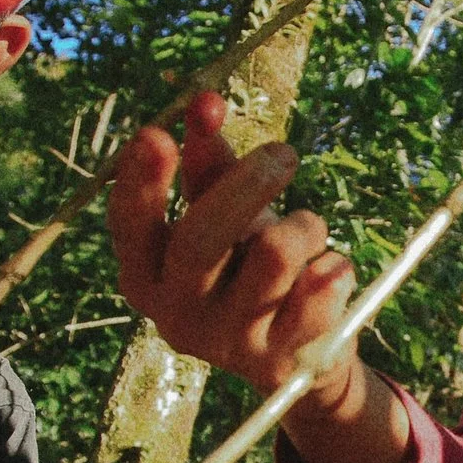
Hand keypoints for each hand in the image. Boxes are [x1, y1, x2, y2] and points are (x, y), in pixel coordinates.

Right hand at [110, 90, 357, 404]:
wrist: (296, 353)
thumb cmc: (247, 266)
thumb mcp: (224, 216)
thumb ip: (209, 164)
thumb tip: (205, 101)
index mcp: (146, 275)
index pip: (129, 227)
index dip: (141, 180)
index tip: (156, 132)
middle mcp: (176, 315)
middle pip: (200, 241)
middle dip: (246, 184)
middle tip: (284, 153)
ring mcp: (228, 344)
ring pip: (274, 255)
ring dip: (302, 226)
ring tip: (307, 230)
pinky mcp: (283, 361)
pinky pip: (321, 291)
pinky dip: (333, 266)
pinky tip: (329, 271)